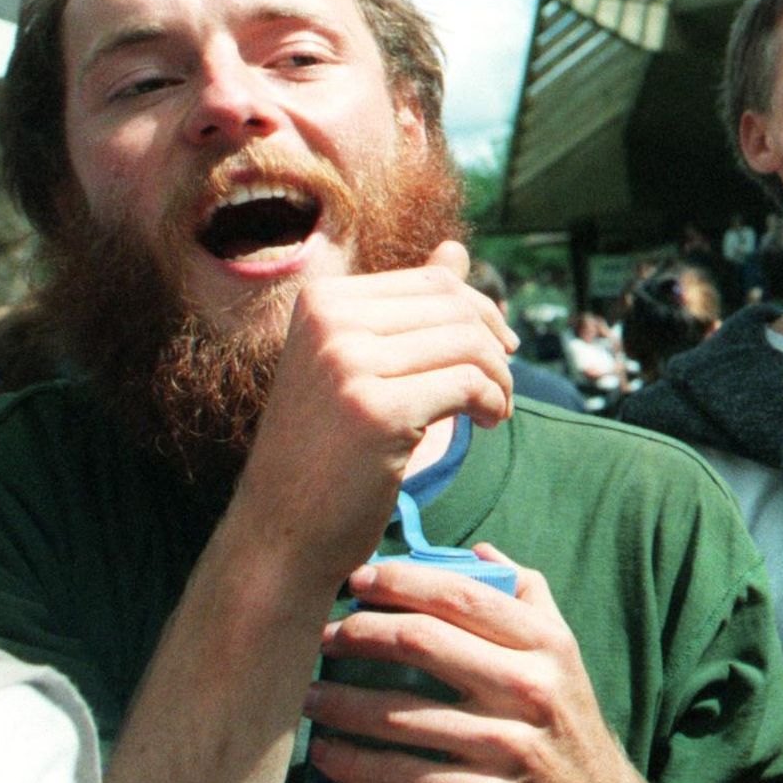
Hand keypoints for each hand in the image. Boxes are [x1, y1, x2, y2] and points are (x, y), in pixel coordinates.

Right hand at [231, 241, 516, 588]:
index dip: (481, 314)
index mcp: (320, 300)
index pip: (434, 281)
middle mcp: (327, 322)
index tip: (498, 351)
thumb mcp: (359, 366)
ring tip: (494, 409)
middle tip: (500, 387)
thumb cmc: (328, 450)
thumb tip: (456, 249)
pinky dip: (493, 402)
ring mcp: (347, 363)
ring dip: (499, 378)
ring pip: (469, 343)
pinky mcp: (376, 409)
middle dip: (494, 346)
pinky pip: (469, 383)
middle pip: (456, 308)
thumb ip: (408, 308)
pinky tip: (487, 425)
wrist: (282, 533)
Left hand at [303, 546, 672, 782]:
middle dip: (359, 633)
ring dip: (340, 701)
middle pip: (422, 642)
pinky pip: (401, 776)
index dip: (400, 582)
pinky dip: (353, 764)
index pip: (462, 594)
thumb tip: (481, 549)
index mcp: (546, 644)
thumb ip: (528, 598)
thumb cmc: (566, 725)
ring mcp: (506, 746)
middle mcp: (530, 688)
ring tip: (306, 696)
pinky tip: (325, 752)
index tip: (355, 580)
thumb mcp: (563, 656)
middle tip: (323, 637)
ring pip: (400, 714)